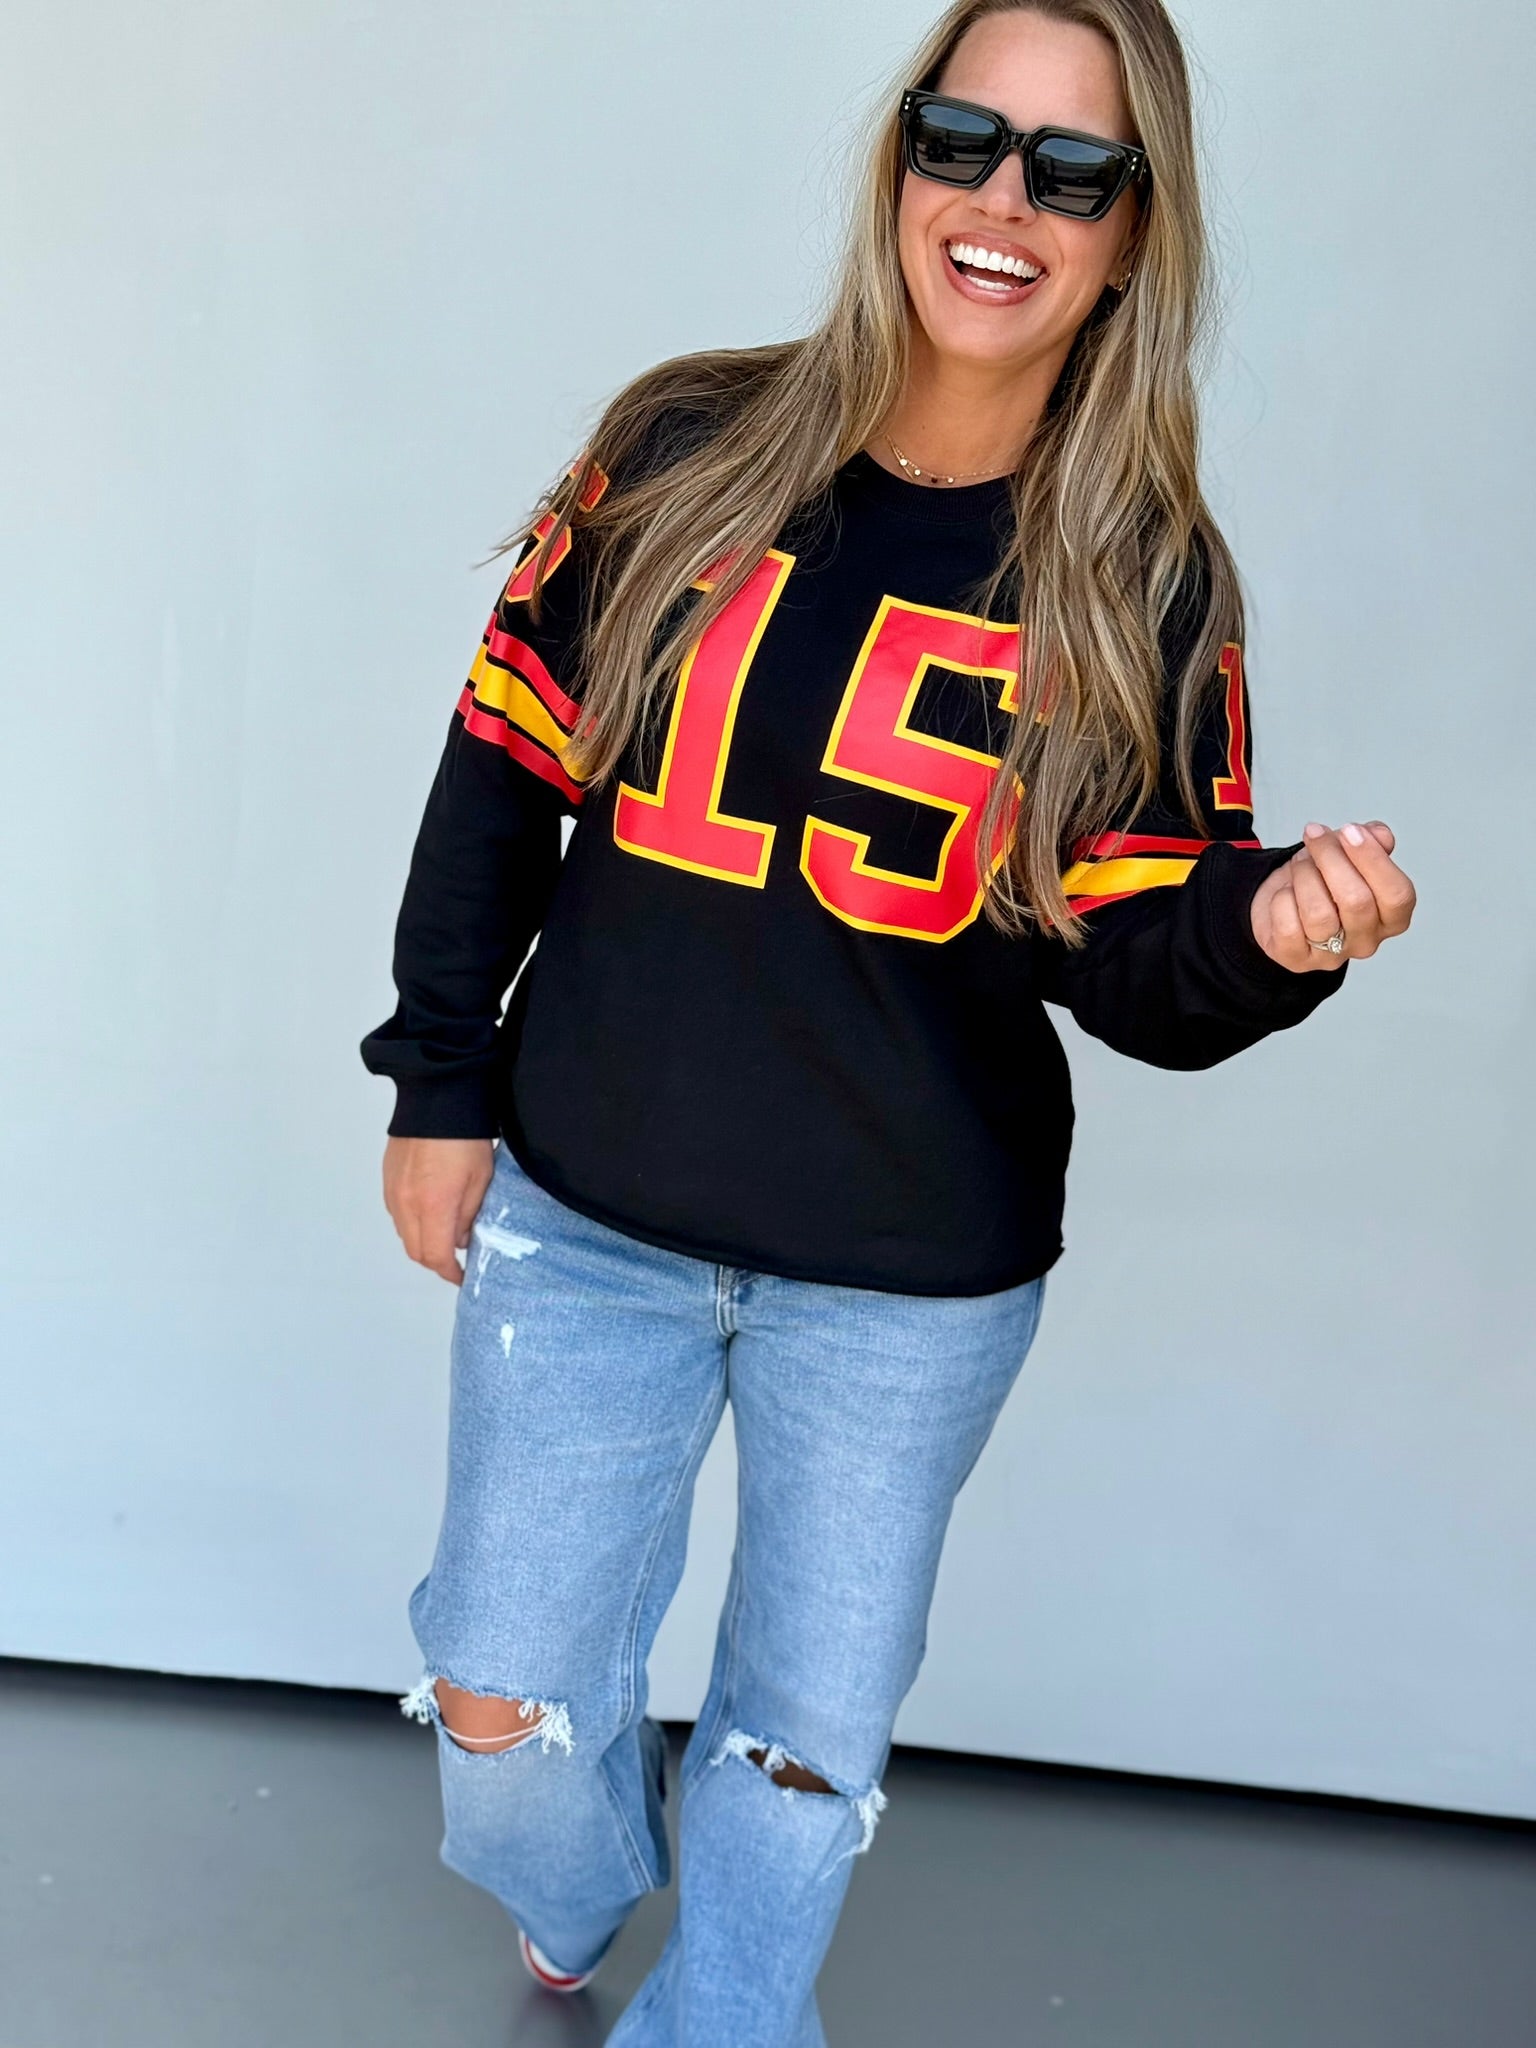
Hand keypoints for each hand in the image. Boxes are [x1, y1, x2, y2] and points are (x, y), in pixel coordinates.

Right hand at [383, 1136, 494, 1283]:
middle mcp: (407, 1204)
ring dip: (422, 1242)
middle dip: (436, 1261)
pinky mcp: (388, 1180)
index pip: (436, 1257)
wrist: (437, 1099)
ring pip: (404, 1234)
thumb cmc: (464, 1136)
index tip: (462, 1276)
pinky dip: (412, 1223)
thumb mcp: (481, 1180)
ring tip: (444, 1234)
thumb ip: (469, 1216)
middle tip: (455, 1260)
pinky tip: (429, 1212)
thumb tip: (460, 1238)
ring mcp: (393, 1192)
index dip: (450, 1272)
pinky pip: (397, 1214)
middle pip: (415, 1251)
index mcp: (434, 1206)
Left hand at [1250, 820, 1415, 972]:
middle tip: (1314, 835)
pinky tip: (1286, 892)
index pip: (1397, 894)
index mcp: (1392, 917)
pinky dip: (1282, 900)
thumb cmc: (1324, 879)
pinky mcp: (1297, 960)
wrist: (1282, 902)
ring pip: (1319, 914)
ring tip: (1300, 863)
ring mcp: (1332, 955)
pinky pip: (1288, 927)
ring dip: (1304, 876)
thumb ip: (1373, 840)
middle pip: (1357, 900)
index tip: (1350, 830)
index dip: (1373, 859)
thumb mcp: (1351, 852)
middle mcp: (1367, 941)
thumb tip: (1380, 835)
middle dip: (1330, 858)